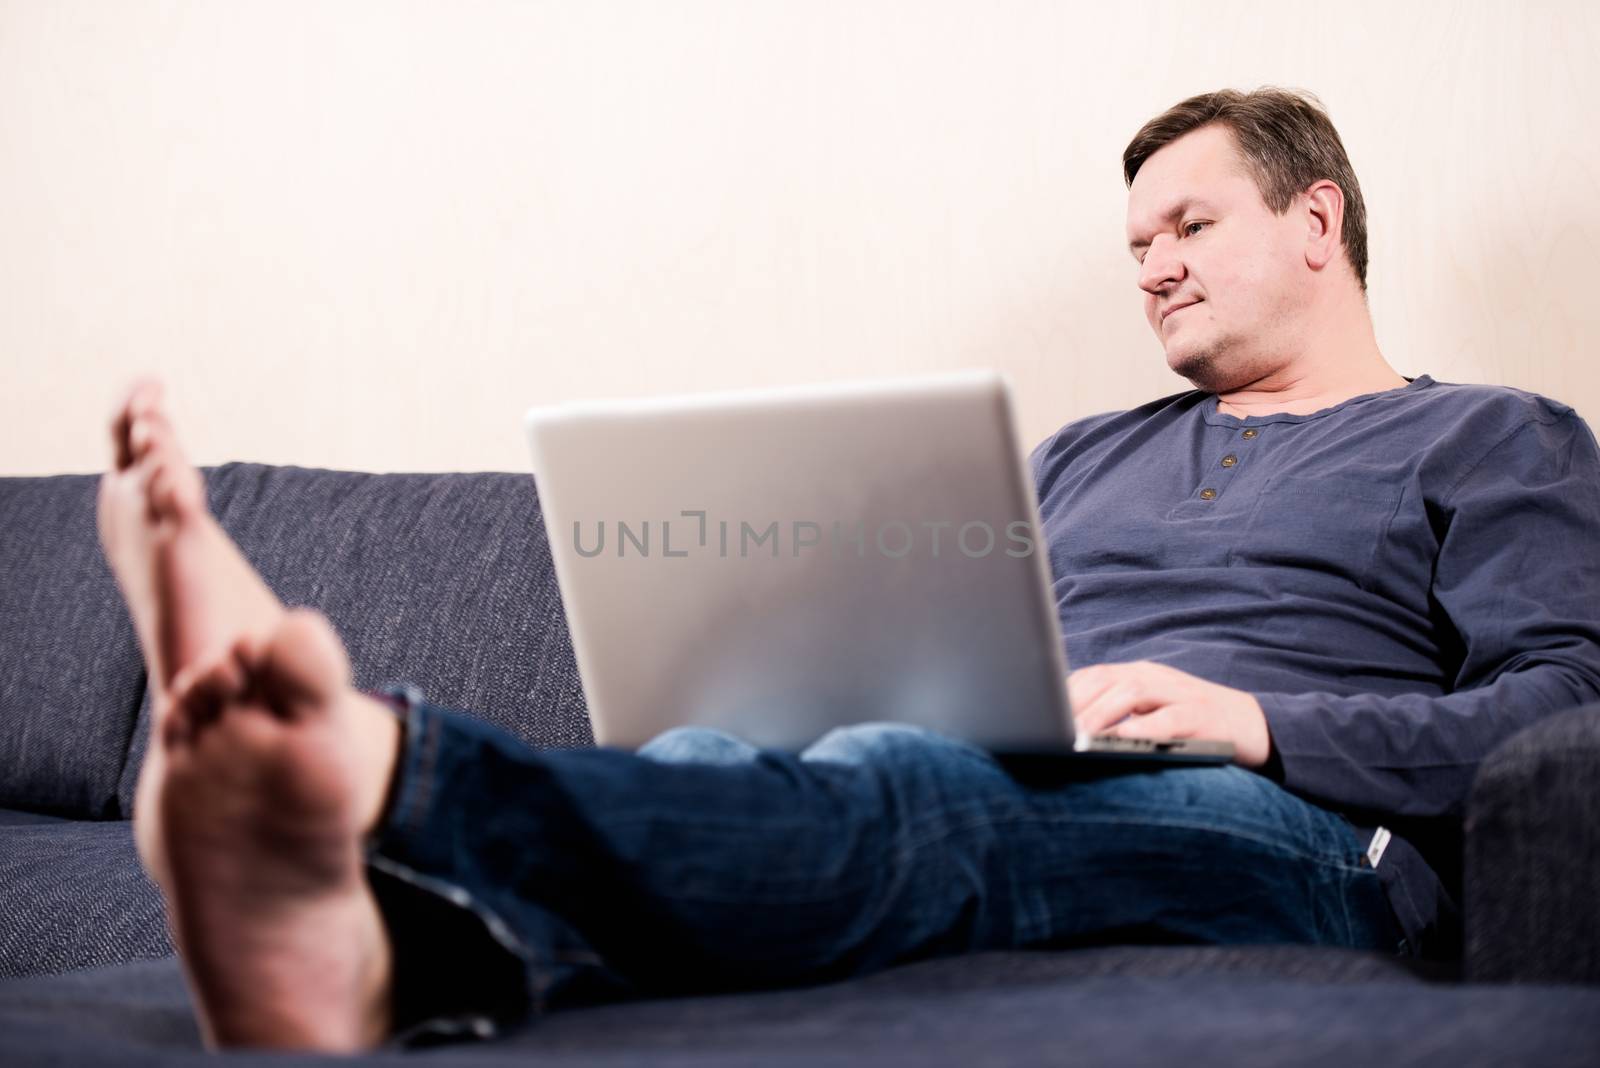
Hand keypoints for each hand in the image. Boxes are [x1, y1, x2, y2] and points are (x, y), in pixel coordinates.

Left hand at [1067, 661, 1271, 767]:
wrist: (1252, 725)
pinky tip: (1122, 741)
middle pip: (1105, 679)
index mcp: (1137, 674)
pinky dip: (1142, 728)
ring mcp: (1178, 692)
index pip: (1091, 675)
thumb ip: (1115, 715)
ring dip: (1100, 714)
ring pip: (1131, 692)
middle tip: (1048, 727)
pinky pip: (1167, 718)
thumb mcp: (1149, 712)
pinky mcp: (1200, 715)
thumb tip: (1069, 734)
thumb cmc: (1191, 723)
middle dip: (1073, 702)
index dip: (1062, 692)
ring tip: (1077, 735)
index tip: (1036, 712)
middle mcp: (1154, 677)